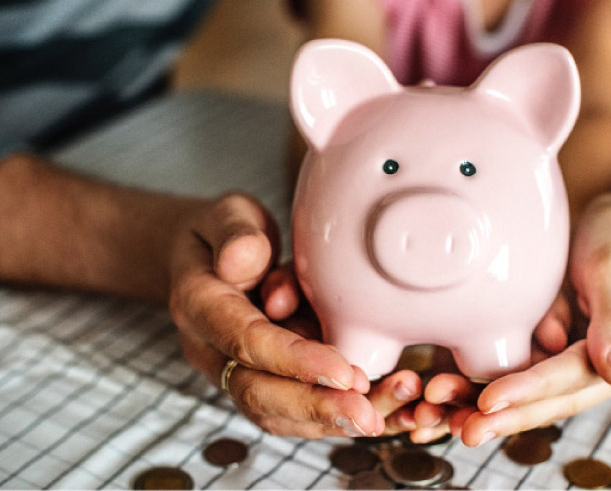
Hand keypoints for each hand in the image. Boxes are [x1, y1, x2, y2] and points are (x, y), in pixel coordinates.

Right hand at [168, 192, 381, 437]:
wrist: (210, 256)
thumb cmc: (226, 232)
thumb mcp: (227, 215)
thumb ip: (236, 232)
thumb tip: (245, 257)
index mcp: (199, 306)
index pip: (245, 341)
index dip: (294, 360)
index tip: (343, 371)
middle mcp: (212, 350)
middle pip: (258, 394)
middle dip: (316, 408)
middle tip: (368, 416)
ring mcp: (235, 371)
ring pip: (278, 413)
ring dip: (333, 421)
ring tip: (385, 416)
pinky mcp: (264, 381)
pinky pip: (296, 411)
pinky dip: (338, 418)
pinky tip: (383, 415)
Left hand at [422, 191, 610, 445]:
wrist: (609, 220)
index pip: (570, 377)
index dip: (529, 390)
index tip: (490, 401)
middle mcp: (596, 369)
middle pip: (545, 400)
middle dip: (502, 417)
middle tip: (462, 431)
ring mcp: (565, 363)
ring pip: (522, 395)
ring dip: (481, 407)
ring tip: (440, 419)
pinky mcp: (541, 353)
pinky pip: (507, 375)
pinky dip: (476, 386)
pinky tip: (442, 398)